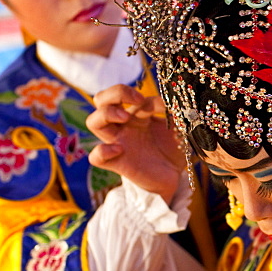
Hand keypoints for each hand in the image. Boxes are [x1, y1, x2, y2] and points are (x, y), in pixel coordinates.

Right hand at [87, 84, 184, 200]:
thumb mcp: (178, 128)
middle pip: (100, 99)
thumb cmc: (173, 149)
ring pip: (93, 122)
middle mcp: (123, 126)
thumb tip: (173, 102)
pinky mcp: (117, 163)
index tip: (162, 105)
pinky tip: (120, 150)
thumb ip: (175, 113)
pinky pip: (96, 157)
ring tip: (126, 117)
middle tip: (137, 101)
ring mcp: (118, 142)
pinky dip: (102, 151)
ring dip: (106, 114)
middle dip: (114, 93)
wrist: (174, 176)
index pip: (126, 94)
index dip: (144, 95)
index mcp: (136, 114)